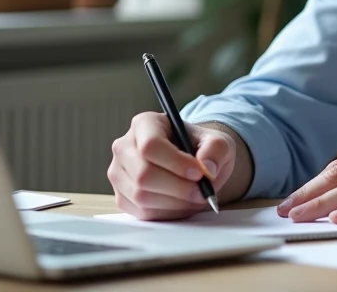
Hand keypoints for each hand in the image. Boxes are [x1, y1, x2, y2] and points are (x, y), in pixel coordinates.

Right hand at [108, 112, 235, 219]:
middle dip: (178, 188)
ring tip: (195, 196)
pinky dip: (168, 213)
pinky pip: (142, 212)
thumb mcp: (218, 142)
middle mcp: (124, 147)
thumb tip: (207, 168)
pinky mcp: (121, 197)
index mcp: (145, 124)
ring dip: (175, 202)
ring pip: (142, 196)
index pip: (150, 145)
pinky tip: (182, 203)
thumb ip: (216, 150)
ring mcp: (118, 173)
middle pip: (143, 174)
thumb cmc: (202, 149)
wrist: (194, 164)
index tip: (199, 173)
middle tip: (202, 191)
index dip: (176, 163)